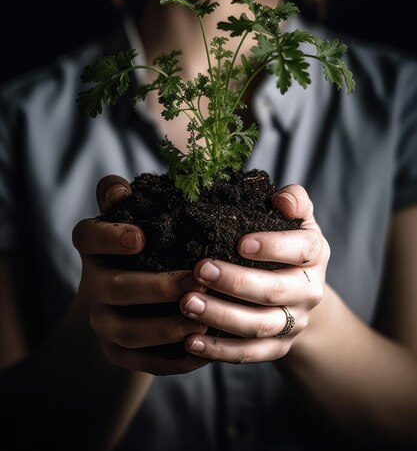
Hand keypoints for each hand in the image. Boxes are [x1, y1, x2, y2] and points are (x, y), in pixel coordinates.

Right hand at [72, 175, 208, 374]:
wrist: (128, 300)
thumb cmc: (145, 245)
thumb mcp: (133, 216)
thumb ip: (122, 197)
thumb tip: (120, 191)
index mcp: (95, 249)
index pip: (87, 237)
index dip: (109, 238)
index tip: (140, 237)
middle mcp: (92, 285)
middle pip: (116, 289)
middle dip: (157, 287)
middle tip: (197, 280)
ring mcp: (103, 321)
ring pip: (128, 331)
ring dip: (166, 328)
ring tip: (204, 322)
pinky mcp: (118, 352)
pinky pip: (143, 362)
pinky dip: (173, 360)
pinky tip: (205, 351)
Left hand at [180, 184, 329, 362]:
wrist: (302, 291)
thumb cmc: (286, 242)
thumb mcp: (296, 218)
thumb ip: (293, 200)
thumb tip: (282, 199)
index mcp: (314, 254)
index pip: (301, 249)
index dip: (274, 246)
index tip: (240, 243)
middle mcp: (309, 291)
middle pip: (274, 290)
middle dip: (235, 282)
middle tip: (200, 270)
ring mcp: (294, 323)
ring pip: (258, 325)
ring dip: (221, 316)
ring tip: (186, 303)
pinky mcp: (277, 347)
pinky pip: (249, 353)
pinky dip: (219, 351)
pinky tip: (190, 341)